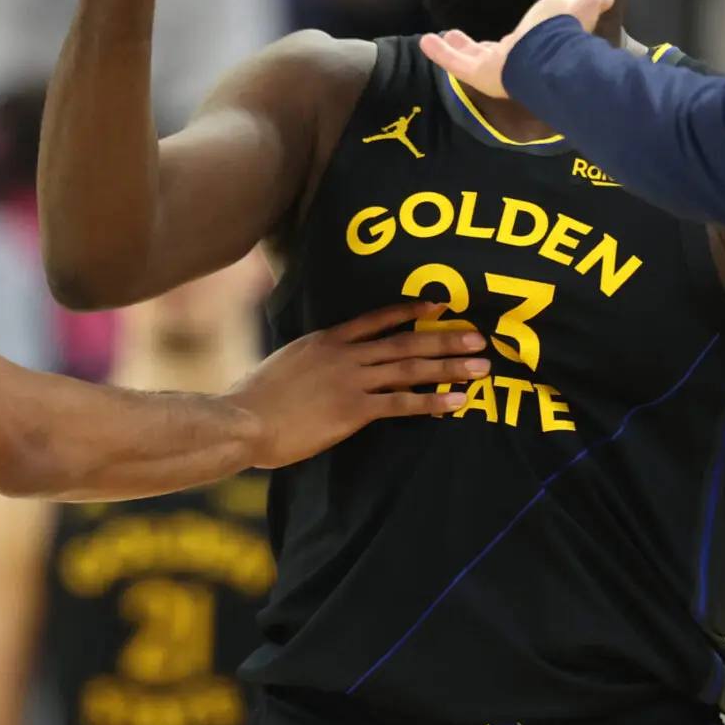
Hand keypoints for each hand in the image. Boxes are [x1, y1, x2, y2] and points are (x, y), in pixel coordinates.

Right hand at [229, 301, 489, 468]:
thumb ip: (309, 361)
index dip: (410, 311)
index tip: (440, 304)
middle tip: (479, 337)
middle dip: (444, 339)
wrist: (243, 420)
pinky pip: (401, 403)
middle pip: (404, 342)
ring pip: (410, 369)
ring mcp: (350, 381)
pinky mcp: (353, 410)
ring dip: (449, 367)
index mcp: (326, 341)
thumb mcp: (285, 365)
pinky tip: (457, 401)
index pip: (376, 319)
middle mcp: (344, 355)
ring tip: (481, 366)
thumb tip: (317, 365)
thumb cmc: (254, 400)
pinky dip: (432, 401)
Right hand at [418, 0, 616, 97]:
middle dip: (474, 47)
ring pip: (469, 59)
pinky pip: (456, 63)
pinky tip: (425, 42)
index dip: (510, 40)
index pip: (519, 44)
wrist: (550, 54)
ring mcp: (494, 69)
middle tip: (459, 38)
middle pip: (489, 54)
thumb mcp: (584, 0)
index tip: (505, 36)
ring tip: (439, 38)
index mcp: (536, 46)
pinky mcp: (478, 74)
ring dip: (454, 49)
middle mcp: (514, 60)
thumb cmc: (564, 26)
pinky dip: (441, 53)